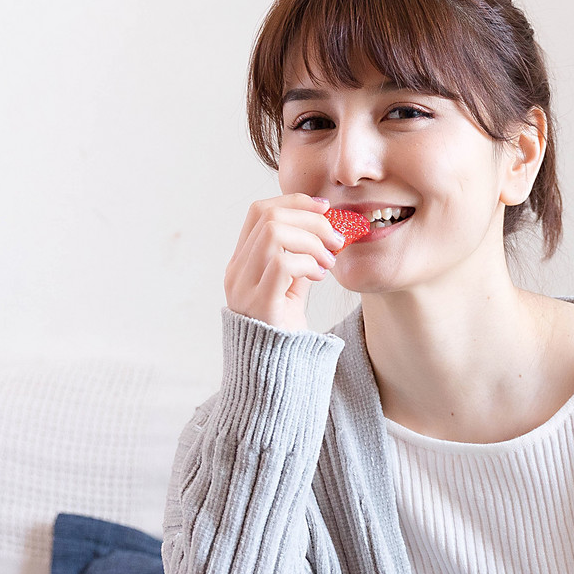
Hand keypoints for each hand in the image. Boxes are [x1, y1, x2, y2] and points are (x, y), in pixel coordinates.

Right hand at [223, 194, 346, 331]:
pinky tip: (319, 276)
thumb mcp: (292, 286)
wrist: (276, 371)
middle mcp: (237, 271)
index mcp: (242, 262)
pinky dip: (307, 263)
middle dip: (310, 220)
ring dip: (311, 240)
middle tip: (336, 238)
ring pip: (273, 233)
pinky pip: (281, 264)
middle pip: (268, 216)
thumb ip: (300, 258)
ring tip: (329, 261)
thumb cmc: (285, 329)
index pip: (259, 211)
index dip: (294, 201)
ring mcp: (243, 287)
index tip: (326, 208)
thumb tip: (325, 229)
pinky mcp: (258, 305)